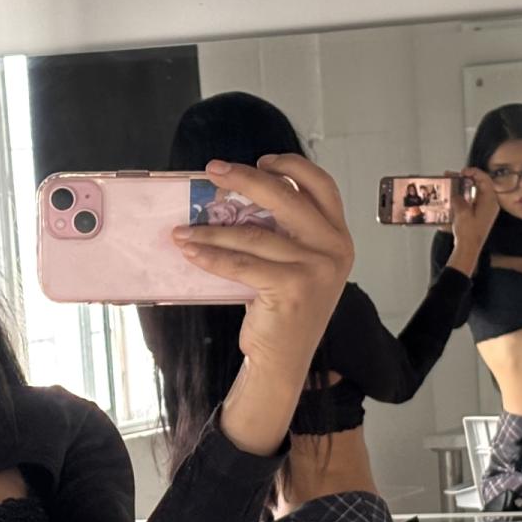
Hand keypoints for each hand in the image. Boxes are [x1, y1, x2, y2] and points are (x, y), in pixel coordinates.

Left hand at [173, 155, 352, 381]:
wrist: (284, 361)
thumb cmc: (284, 311)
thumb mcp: (297, 264)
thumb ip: (285, 232)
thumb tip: (235, 197)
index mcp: (338, 237)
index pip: (321, 185)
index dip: (290, 166)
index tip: (259, 161)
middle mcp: (334, 249)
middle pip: (286, 197)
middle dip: (244, 179)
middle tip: (212, 171)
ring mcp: (315, 269)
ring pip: (253, 235)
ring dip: (211, 230)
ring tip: (183, 229)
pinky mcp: (292, 289)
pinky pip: (241, 264)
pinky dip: (211, 256)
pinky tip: (191, 252)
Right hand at [447, 169, 499, 265]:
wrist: (469, 249)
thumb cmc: (469, 233)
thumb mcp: (462, 212)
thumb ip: (459, 199)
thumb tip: (456, 194)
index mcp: (490, 201)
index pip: (485, 179)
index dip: (474, 172)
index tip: (462, 171)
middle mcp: (490, 204)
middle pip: (480, 185)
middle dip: (467, 179)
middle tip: (454, 176)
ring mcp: (485, 210)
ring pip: (476, 193)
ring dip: (464, 188)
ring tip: (452, 184)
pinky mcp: (479, 215)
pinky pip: (473, 201)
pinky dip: (464, 197)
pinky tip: (454, 197)